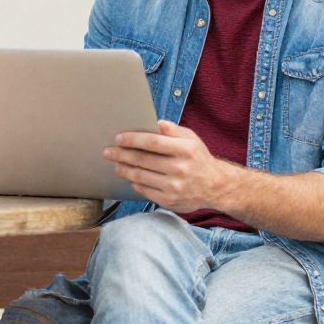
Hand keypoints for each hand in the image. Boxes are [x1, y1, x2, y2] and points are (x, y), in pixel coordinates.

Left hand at [105, 121, 227, 212]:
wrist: (215, 186)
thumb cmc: (198, 158)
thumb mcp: (191, 138)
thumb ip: (172, 129)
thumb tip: (155, 123)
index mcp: (184, 150)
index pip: (152, 142)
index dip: (133, 140)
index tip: (118, 138)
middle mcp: (179, 169)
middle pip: (143, 160)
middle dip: (122, 155)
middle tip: (108, 152)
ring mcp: (174, 187)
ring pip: (141, 176)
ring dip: (124, 170)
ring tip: (115, 164)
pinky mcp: (170, 201)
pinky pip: (145, 191)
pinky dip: (134, 183)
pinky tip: (129, 177)